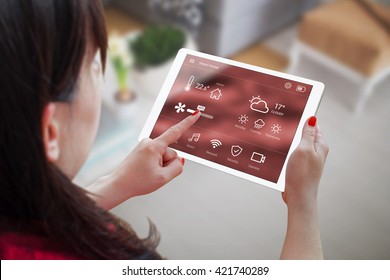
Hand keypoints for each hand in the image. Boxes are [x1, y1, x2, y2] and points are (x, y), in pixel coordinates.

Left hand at [88, 111, 200, 209]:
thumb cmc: (137, 181)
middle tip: (154, 174)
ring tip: (147, 174)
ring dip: (160, 166)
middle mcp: (148, 142)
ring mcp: (144, 146)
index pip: (175, 132)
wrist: (118, 185)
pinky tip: (145, 171)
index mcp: (154, 146)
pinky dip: (155, 165)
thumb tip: (179, 160)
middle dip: (167, 164)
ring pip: (163, 156)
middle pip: (170, 152)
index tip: (195, 114)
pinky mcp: (142, 150)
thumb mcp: (163, 178)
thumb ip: (177, 168)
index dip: (187, 123)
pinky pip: (157, 157)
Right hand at [280, 116, 327, 258]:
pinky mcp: (298, 166)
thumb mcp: (304, 150)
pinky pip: (290, 154)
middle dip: (292, 131)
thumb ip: (307, 134)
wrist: (297, 197)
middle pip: (302, 134)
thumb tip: (312, 118)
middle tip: (281, 126)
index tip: (292, 112)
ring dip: (286, 142)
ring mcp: (306, 159)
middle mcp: (314, 151)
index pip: (313, 125)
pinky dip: (284, 152)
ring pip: (294, 144)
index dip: (303, 118)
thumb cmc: (302, 175)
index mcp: (319, 145)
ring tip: (277, 140)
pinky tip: (277, 153)